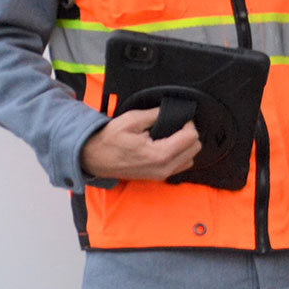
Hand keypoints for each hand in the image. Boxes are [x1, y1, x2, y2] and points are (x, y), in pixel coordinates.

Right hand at [79, 107, 200, 180]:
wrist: (93, 158)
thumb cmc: (109, 139)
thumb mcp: (132, 120)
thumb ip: (156, 115)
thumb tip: (171, 111)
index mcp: (159, 155)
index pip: (191, 138)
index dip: (188, 124)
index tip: (180, 118)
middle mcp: (164, 168)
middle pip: (195, 149)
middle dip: (189, 134)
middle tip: (177, 125)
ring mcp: (161, 175)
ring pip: (190, 159)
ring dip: (186, 146)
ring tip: (172, 135)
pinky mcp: (158, 177)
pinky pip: (180, 166)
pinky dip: (179, 155)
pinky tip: (167, 145)